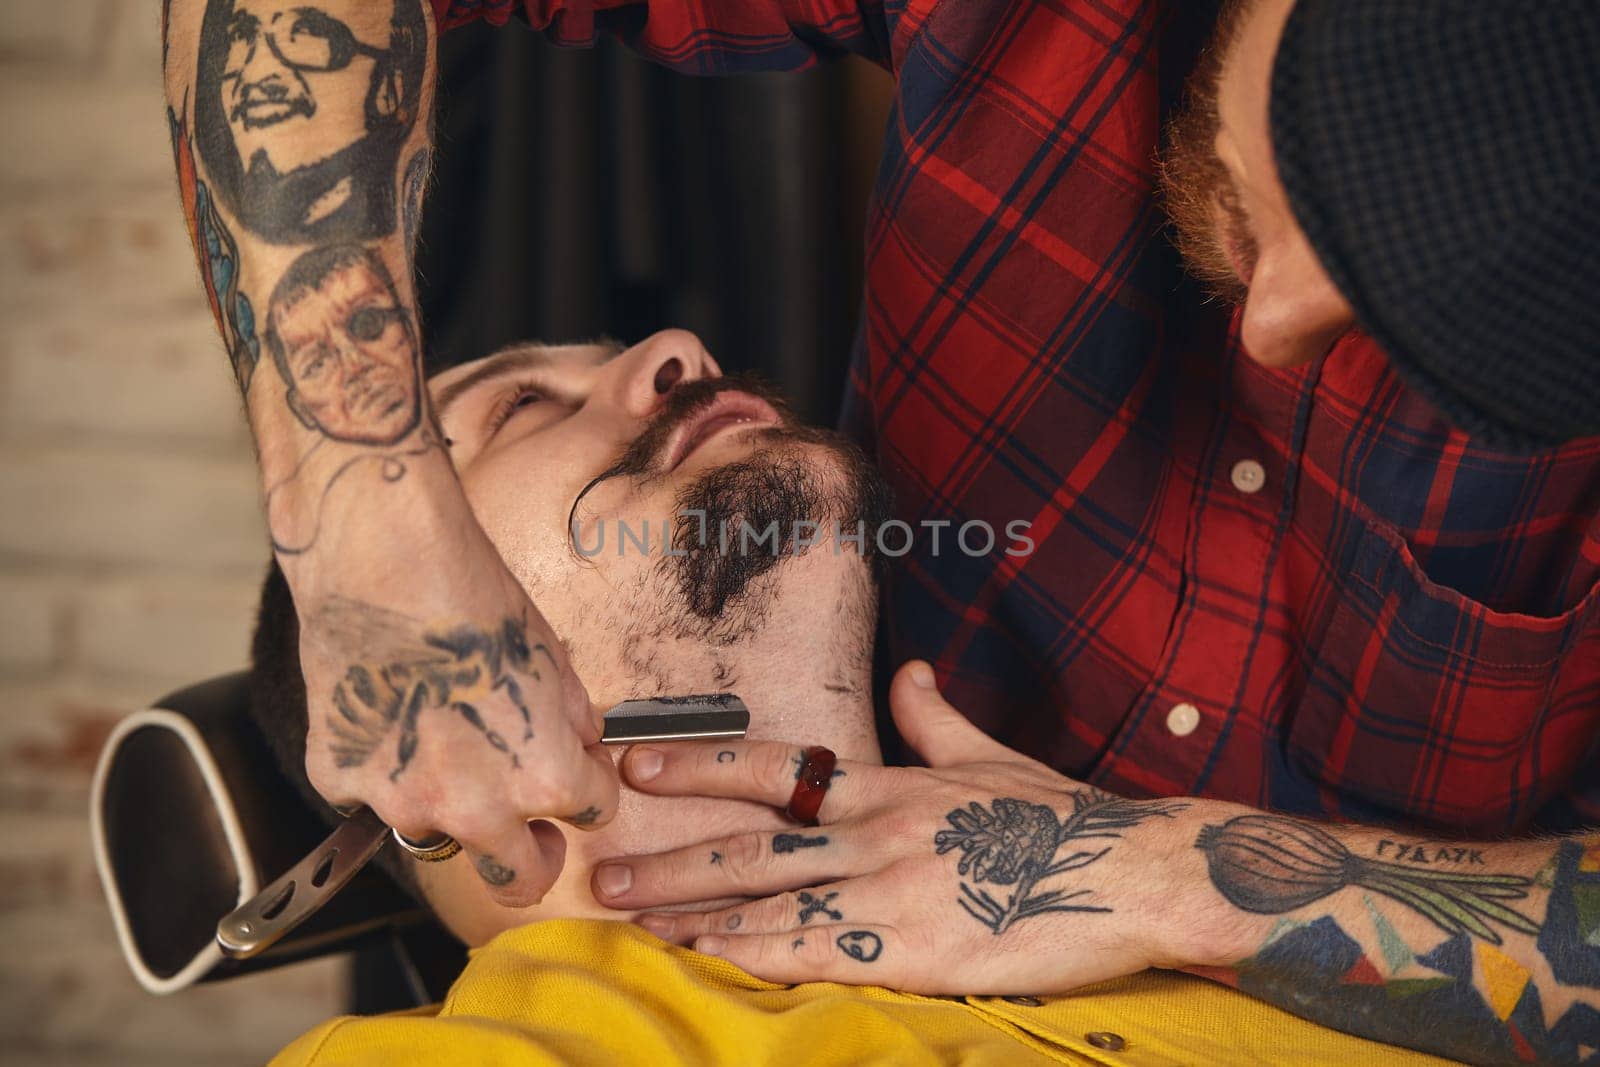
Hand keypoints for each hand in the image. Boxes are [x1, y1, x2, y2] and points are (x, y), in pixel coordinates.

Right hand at [297, 576, 619, 907]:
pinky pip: (366, 798)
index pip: (593, 812)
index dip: (590, 788)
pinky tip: (386, 718)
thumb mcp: (554, 658)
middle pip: (519, 881)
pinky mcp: (341, 779)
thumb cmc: (475, 601)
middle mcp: (474, 809)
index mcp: (544, 779)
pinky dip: (380, 773)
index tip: (581, 773)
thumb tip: (580, 741)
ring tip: (443, 741)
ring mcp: (400, 801)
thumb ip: (572, 718)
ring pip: (436, 838)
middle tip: (534, 837)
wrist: (388, 566)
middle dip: (535, 861)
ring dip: (449, 808)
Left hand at [591, 662, 1203, 993]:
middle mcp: (875, 829)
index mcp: (890, 781)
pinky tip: (709, 963)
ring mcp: (889, 888)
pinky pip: (816, 952)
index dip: (699, 764)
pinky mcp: (912, 948)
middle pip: (749, 839)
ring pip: (769, 897)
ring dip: (692, 911)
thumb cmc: (1062, 817)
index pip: (775, 763)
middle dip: (669, 856)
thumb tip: (909, 670)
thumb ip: (936, 716)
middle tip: (600, 871)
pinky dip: (756, 955)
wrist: (1132, 870)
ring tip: (632, 919)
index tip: (635, 763)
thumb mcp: (991, 754)